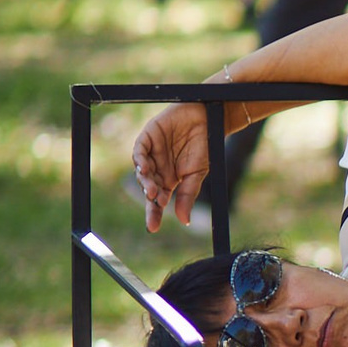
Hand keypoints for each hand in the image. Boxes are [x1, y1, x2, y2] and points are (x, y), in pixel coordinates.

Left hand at [130, 86, 226, 231]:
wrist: (208, 118)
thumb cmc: (205, 146)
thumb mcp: (197, 174)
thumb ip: (187, 196)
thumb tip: (184, 221)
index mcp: (169, 181)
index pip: (158, 201)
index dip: (154, 214)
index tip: (153, 228)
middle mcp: (158, 169)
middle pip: (148, 188)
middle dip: (150, 199)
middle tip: (156, 203)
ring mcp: (151, 153)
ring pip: (142, 171)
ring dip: (145, 181)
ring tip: (153, 190)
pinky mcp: (147, 137)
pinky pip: (139, 151)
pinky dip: (140, 160)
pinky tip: (145, 167)